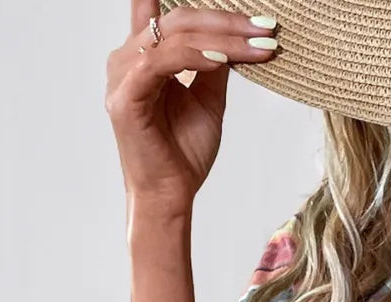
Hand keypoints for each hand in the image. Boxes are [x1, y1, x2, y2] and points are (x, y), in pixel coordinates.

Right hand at [106, 3, 279, 218]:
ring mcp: (123, 73)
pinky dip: (194, 56)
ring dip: (221, 38)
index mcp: (145, 55)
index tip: (249, 16)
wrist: (171, 193)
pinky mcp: (126, 94)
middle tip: (267, 29)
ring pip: (175, 35)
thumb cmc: (184, 151)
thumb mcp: (208, 100)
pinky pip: (161, 61)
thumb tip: (234, 37)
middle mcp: (128, 56)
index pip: (168, 12)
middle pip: (180, 19)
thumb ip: (214, 65)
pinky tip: (223, 60)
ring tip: (258, 46)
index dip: (205, 8)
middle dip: (228, 22)